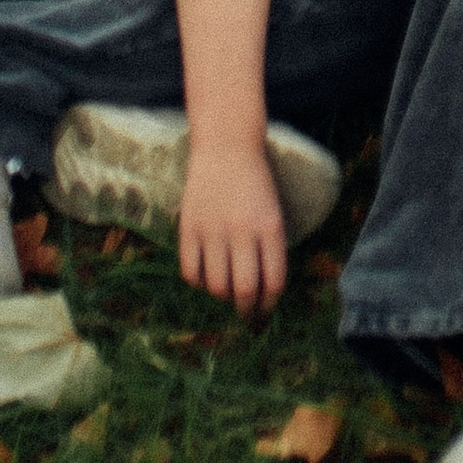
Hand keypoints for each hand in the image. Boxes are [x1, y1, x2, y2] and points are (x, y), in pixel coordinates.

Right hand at [179, 138, 289, 320]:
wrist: (226, 147)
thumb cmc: (255, 183)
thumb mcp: (273, 213)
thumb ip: (270, 249)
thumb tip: (262, 292)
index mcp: (270, 227)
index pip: (273, 282)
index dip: (269, 304)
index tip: (265, 312)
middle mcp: (242, 231)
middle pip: (244, 290)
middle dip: (246, 310)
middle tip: (245, 315)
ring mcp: (213, 230)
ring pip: (216, 286)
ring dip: (222, 297)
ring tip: (226, 291)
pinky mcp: (188, 228)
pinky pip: (191, 273)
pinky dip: (199, 283)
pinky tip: (206, 276)